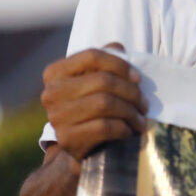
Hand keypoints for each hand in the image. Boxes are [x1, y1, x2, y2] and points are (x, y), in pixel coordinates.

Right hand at [40, 44, 147, 161]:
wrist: (81, 147)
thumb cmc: (93, 106)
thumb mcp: (98, 79)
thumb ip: (106, 59)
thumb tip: (118, 48)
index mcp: (55, 73)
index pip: (92, 56)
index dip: (120, 64)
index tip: (138, 78)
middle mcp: (51, 93)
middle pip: (103, 81)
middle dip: (131, 92)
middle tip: (145, 103)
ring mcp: (56, 117)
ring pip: (105, 104)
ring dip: (131, 112)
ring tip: (141, 119)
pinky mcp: (66, 138)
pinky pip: (104, 127)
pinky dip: (123, 128)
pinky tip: (129, 130)